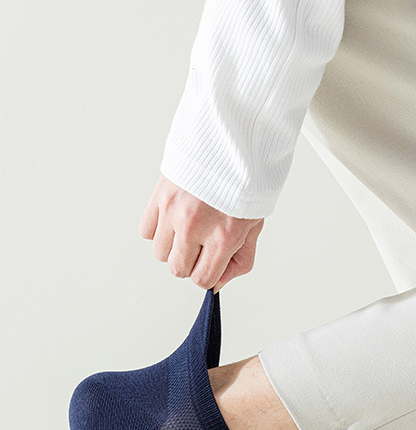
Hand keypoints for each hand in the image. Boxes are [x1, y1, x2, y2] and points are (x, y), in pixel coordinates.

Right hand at [139, 174, 264, 290]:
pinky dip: (158, 230)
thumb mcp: (254, 227)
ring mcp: (173, 211)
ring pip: (160, 253)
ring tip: (188, 229)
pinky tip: (174, 219)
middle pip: (178, 269)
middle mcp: (195, 226)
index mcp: (223, 236)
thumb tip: (217, 285)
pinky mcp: (159, 196)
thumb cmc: (246, 185)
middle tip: (202, 244)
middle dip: (190, 262)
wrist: (232, 144)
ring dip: (173, 247)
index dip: (208, 275)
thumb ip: (239, 261)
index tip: (212, 263)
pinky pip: (147, 231)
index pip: (202, 279)